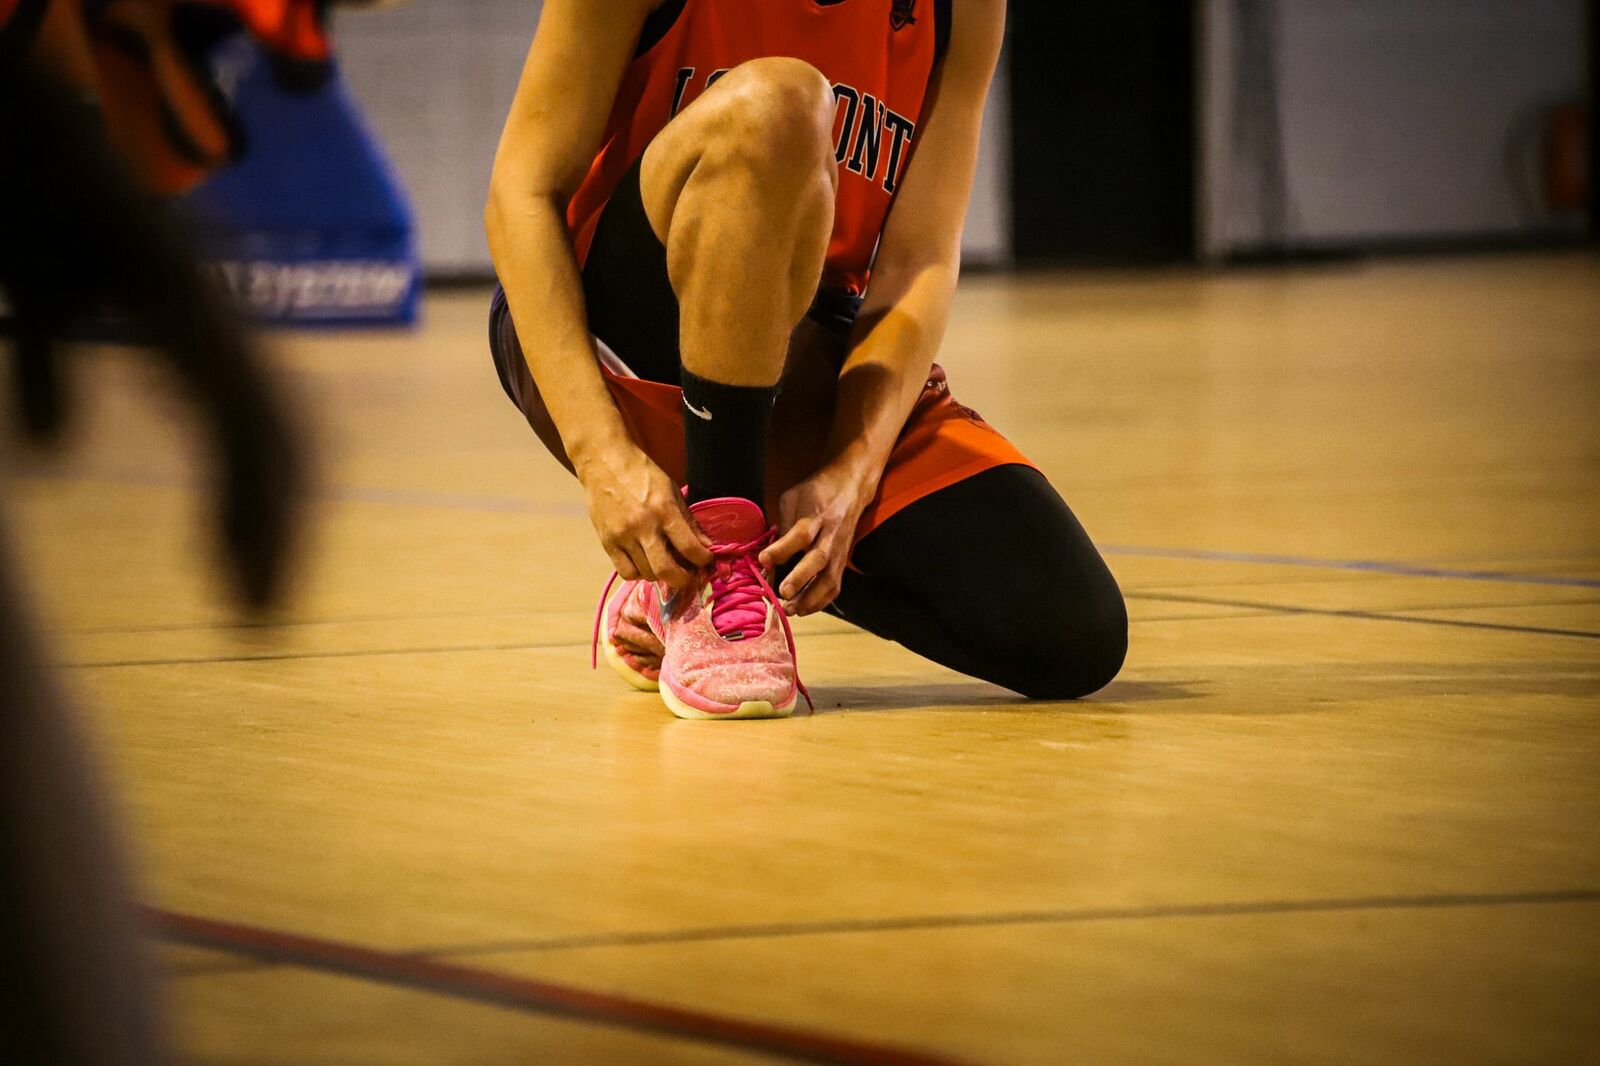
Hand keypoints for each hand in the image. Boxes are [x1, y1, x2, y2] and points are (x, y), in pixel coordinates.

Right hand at [575, 443, 710, 587]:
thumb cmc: (642, 474)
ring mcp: (622, 536)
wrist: (604, 462)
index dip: (703, 559)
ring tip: (667, 566)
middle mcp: (643, 526)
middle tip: (690, 577)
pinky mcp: (607, 542)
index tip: (706, 560)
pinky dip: (639, 573)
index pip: (689, 547)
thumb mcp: (671, 491)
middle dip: (683, 580)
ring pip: (646, 574)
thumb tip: (705, 546)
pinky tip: (644, 563)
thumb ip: (688, 521)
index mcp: (663, 510)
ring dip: (661, 575)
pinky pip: (625, 571)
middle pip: (666, 570)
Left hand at [759, 461, 875, 615]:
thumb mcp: (794, 498)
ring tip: (790, 610)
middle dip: (801, 578)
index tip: (764, 560)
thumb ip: (783, 525)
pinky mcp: (843, 562)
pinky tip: (804, 609)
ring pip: (830, 578)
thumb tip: (769, 556)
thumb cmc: (816, 491)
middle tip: (783, 593)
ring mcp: (839, 551)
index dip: (782, 549)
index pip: (800, 535)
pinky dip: (820, 601)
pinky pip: (835, 586)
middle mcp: (830, 536)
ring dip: (811, 598)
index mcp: (815, 516)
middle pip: (818, 559)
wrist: (851, 488)